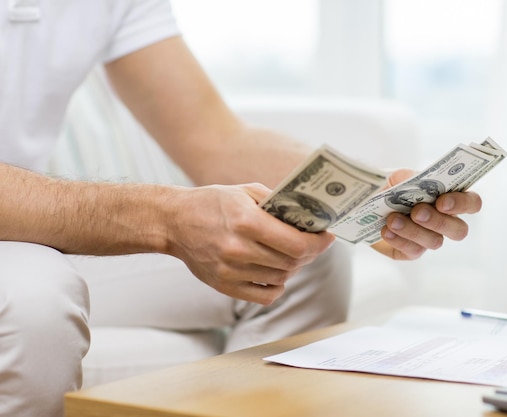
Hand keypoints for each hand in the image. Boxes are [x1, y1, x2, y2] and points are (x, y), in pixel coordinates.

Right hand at [166, 183, 334, 304]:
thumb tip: (309, 218)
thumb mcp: (246, 191)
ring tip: (292, 254)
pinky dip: (278, 285)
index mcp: (246, 221)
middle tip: (314, 244)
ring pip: (282, 278)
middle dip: (311, 253)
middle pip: (293, 262)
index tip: (327, 237)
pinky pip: (265, 295)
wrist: (173, 222)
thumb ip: (278, 204)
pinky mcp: (224, 286)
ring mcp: (230, 271)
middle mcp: (238, 249)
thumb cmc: (212, 202)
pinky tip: (276, 271)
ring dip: (294, 267)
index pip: (297, 243)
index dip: (319, 243)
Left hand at [371, 169, 481, 259]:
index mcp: (449, 198)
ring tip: (392, 219)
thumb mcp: (400, 177)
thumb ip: (413, 178)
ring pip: (435, 242)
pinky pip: (413, 251)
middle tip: (417, 212)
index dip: (462, 203)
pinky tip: (386, 231)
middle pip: (459, 230)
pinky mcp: (411, 252)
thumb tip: (418, 183)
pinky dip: (399, 240)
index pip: (471, 203)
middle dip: (439, 221)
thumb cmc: (389, 188)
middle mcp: (445, 221)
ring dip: (413, 230)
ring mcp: (429, 239)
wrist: (366, 204)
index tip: (442, 201)